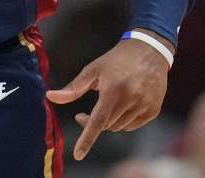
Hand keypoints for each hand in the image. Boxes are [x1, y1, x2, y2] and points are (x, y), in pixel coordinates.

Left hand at [45, 30, 170, 160]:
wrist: (149, 50)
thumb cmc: (116, 60)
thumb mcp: (93, 69)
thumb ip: (73, 88)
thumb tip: (51, 97)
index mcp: (114, 89)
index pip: (98, 121)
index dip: (87, 139)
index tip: (78, 154)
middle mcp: (131, 99)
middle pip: (107, 125)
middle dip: (94, 122)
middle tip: (85, 113)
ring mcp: (145, 105)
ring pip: (119, 127)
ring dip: (110, 120)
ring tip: (110, 101)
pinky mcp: (153, 110)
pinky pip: (133, 125)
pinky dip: (124, 120)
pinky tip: (124, 103)